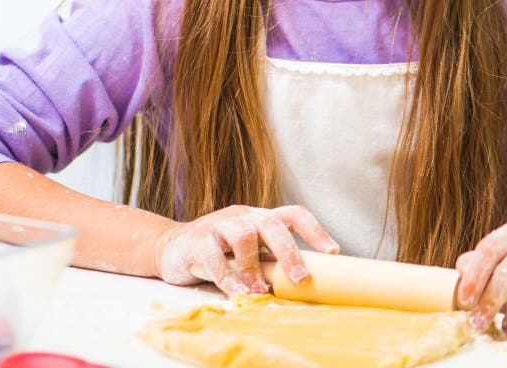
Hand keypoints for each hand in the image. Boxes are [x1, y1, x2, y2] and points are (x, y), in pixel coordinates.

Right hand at [153, 204, 338, 294]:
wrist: (173, 246)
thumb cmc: (220, 252)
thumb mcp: (248, 251)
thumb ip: (269, 259)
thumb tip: (305, 282)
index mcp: (261, 217)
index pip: (293, 214)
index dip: (315, 230)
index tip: (333, 252)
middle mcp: (244, 215)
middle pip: (271, 224)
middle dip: (289, 252)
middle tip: (301, 279)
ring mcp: (220, 223)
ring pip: (244, 235)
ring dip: (254, 267)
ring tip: (259, 292)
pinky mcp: (197, 237)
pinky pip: (214, 255)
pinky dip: (227, 276)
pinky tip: (236, 292)